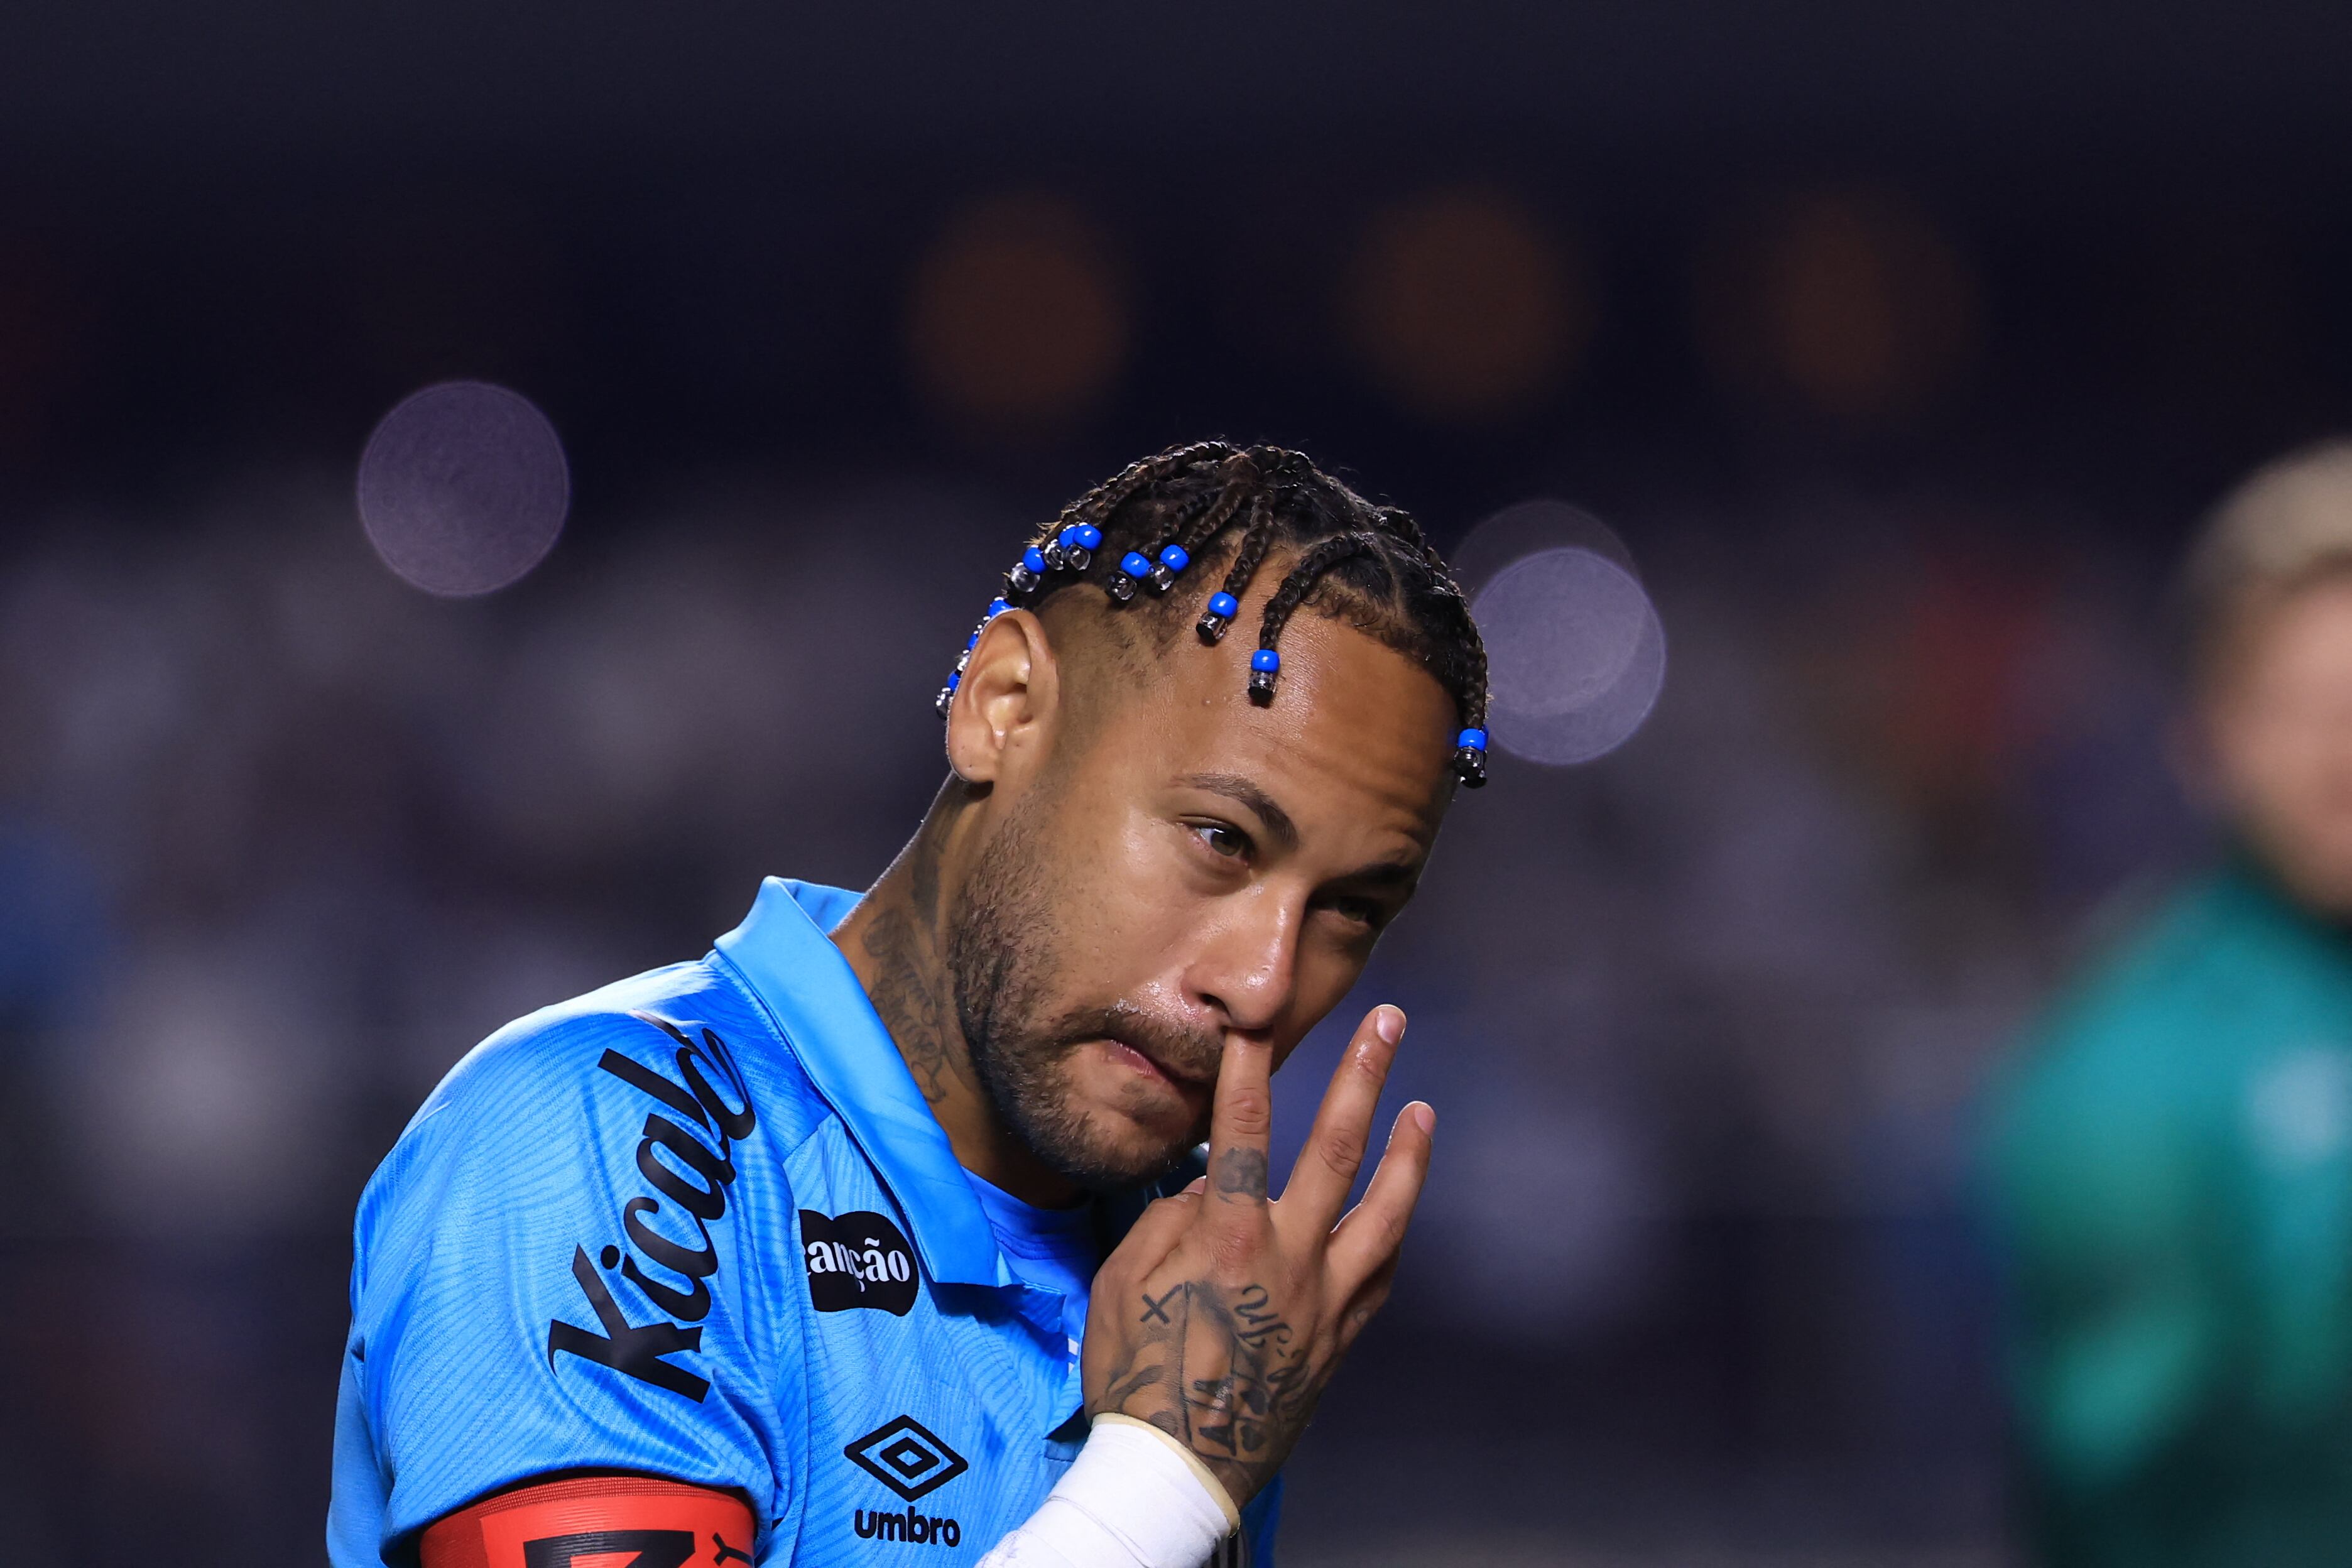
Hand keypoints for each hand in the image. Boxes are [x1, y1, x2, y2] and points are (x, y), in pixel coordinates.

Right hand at [1081, 1004, 1434, 1506]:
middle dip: (1364, 1078)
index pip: (1244, 1128)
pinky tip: (1397, 1213)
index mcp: (1230, 1237)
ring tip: (1423, 1111)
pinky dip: (1390, 1236)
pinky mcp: (1340, 1337)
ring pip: (1384, 1212)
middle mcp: (1290, 1257)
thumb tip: (1211, 1182)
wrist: (1180, 1469)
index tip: (1259, 1015)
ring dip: (1409, 1156)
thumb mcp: (1124, 1284)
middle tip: (1389, 1024)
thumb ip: (1169, 1221)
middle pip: (1337, 1149)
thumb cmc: (1138, 1375)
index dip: (1250, 1064)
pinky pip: (1380, 1276)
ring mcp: (1325, 1298)